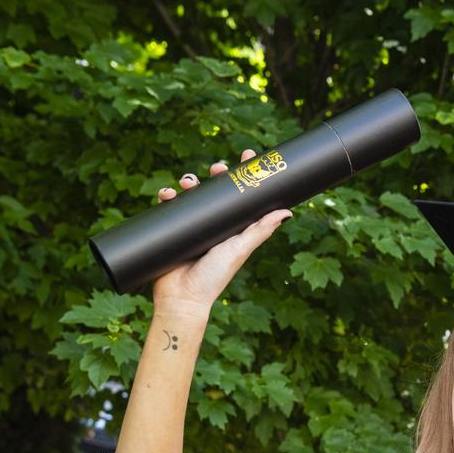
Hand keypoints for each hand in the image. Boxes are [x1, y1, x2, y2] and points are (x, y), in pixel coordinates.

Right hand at [151, 149, 291, 315]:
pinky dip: (167, 197)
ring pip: (192, 194)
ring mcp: (192, 226)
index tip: (248, 155)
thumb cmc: (215, 276)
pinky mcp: (172, 230)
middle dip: (215, 173)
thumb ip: (260, 231)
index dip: (244, 174)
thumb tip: (286, 211)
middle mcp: (214, 224)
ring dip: (190, 182)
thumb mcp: (240, 249)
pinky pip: (169, 207)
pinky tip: (167, 194)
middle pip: (215, 189)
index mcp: (233, 227)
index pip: (241, 195)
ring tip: (188, 183)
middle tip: (217, 168)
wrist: (183, 297)